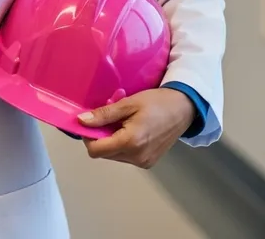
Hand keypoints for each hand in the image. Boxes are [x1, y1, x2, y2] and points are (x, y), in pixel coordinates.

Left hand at [77, 88, 195, 169]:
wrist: (183, 108)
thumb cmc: (156, 102)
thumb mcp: (127, 103)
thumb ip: (104, 114)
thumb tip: (81, 121)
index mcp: (130, 143)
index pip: (96, 150)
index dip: (87, 137)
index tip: (90, 122)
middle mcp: (136, 158)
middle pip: (104, 154)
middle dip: (100, 137)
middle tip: (108, 117)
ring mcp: (144, 162)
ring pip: (114, 155)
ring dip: (111, 140)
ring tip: (121, 122)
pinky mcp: (149, 162)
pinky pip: (126, 156)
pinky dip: (122, 144)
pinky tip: (130, 129)